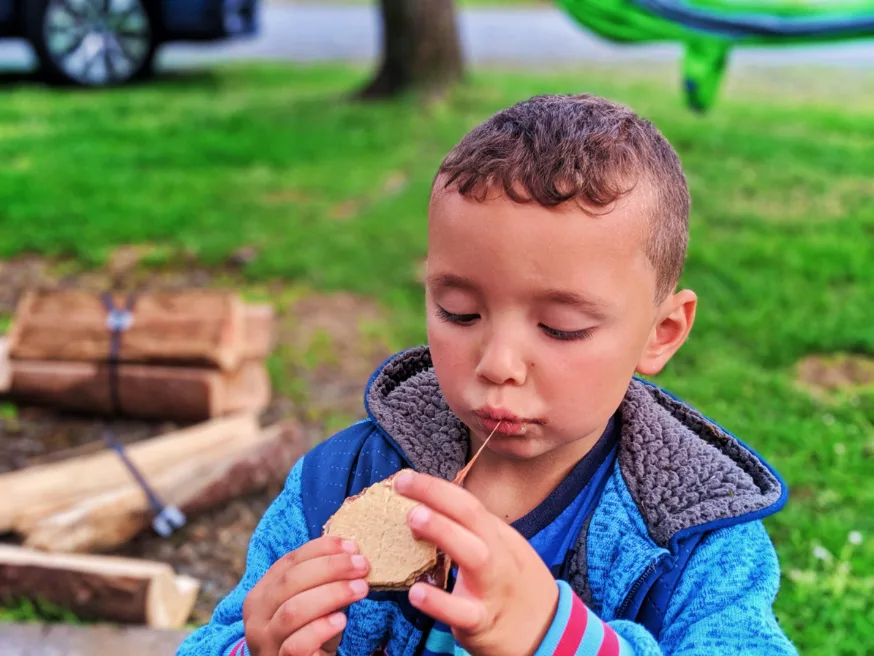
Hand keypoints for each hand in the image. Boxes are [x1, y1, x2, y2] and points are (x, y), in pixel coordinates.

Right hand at [242, 536, 370, 655]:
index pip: (288, 562)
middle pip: (290, 581)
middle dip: (330, 567)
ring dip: (331, 594)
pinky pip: (297, 645)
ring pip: (293, 611)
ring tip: (360, 589)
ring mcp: (266, 642)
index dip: (321, 549)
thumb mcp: (313, 606)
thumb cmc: (309, 636)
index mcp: (262, 594)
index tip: (351, 546)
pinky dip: (321, 628)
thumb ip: (323, 584)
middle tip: (361, 565)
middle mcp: (257, 616)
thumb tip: (352, 558)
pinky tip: (341, 620)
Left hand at [393, 471, 558, 655]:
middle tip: (404, 484)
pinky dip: (440, 602)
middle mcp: (499, 555)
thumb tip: (427, 510)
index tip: (405, 478)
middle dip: (438, 495)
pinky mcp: (484, 623)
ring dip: (444, 532)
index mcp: (499, 536)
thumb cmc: (515, 586)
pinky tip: (416, 593)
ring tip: (414, 518)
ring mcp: (493, 588)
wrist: (549, 632)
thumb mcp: (503, 551)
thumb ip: (471, 533)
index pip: (469, 503)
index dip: (436, 488)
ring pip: (475, 556)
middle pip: (473, 516)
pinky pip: (463, 612)